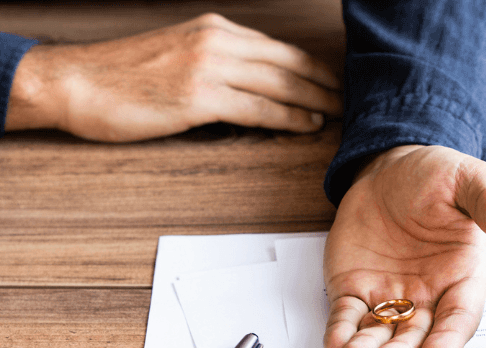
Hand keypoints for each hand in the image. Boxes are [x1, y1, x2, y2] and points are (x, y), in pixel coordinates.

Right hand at [6, 13, 340, 140]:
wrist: (74, 82)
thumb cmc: (123, 76)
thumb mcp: (178, 53)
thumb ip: (218, 61)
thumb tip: (256, 83)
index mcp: (214, 29)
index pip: (280, 48)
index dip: (315, 68)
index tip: (338, 83)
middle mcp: (216, 41)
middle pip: (290, 63)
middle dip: (327, 83)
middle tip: (354, 102)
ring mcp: (208, 67)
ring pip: (281, 84)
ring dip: (318, 101)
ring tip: (341, 116)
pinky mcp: (198, 97)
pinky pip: (259, 108)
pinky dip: (290, 117)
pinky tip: (309, 124)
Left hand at [323, 145, 485, 347]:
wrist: (392, 169)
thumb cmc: (438, 177)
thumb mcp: (470, 180)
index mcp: (464, 278)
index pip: (460, 318)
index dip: (448, 341)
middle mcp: (430, 297)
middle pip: (417, 337)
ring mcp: (391, 297)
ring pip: (382, 334)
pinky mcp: (356, 290)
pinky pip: (348, 317)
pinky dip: (340, 332)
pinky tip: (334, 342)